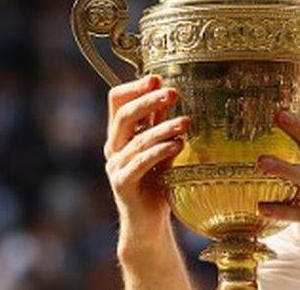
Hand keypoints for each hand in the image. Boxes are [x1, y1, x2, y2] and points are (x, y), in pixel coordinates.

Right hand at [104, 75, 189, 244]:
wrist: (149, 222)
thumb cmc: (157, 181)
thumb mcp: (163, 146)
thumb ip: (162, 124)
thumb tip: (171, 92)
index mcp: (120, 134)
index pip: (117, 101)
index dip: (134, 87)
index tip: (157, 78)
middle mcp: (114, 147)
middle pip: (124, 116)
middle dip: (149, 101)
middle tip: (173, 93)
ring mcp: (115, 166)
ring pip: (137, 140)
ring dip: (163, 128)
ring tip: (186, 122)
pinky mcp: (122, 185)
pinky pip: (139, 164)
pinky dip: (159, 152)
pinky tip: (178, 145)